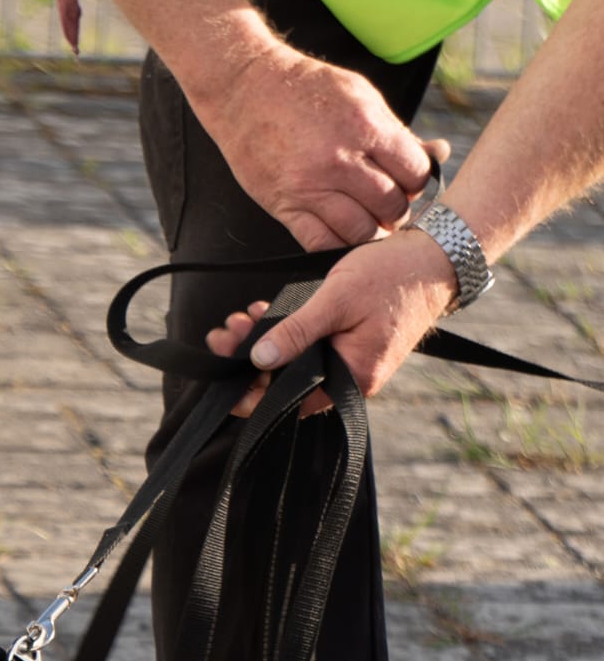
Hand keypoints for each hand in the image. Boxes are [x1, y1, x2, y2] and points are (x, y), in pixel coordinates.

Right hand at [201, 43, 447, 251]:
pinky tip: (341, 233)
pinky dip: (338, 245)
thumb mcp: (360, 96)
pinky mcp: (284, 205)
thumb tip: (439, 153)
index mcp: (365, 126)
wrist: (245, 89)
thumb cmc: (306, 90)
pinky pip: (320, 243)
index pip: (414, 173)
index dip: (417, 183)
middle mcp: (339, 160)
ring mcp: (310, 187)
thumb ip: (397, 131)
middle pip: (391, 206)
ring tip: (368, 220)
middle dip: (396, 210)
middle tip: (388, 206)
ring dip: (370, 232)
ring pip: (360, 232)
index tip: (407, 183)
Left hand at [205, 230, 460, 416]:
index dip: (255, 395)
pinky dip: (286, 333)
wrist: (436, 258)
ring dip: (265, 342)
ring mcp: (350, 361)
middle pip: (289, 382)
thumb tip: (261, 358)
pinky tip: (264, 314)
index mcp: (351, 379)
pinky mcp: (349, 343)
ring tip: (239, 321)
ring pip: (296, 362)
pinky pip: (310, 347)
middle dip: (252, 360)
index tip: (226, 384)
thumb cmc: (393, 276)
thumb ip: (297, 331)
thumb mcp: (336, 300)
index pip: (292, 402)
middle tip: (224, 337)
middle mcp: (350, 378)